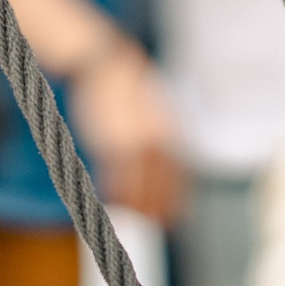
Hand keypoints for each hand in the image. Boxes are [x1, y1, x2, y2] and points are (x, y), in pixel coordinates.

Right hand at [70, 49, 182, 222]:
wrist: (105, 62)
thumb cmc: (124, 86)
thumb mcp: (149, 107)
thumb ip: (156, 131)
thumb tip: (156, 154)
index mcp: (170, 129)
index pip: (179, 172)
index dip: (176, 196)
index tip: (172, 213)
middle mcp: (159, 138)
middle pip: (162, 182)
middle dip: (157, 205)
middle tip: (153, 223)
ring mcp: (137, 141)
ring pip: (140, 184)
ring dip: (134, 205)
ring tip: (126, 217)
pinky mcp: (114, 143)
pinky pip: (117, 178)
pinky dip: (114, 194)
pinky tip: (108, 202)